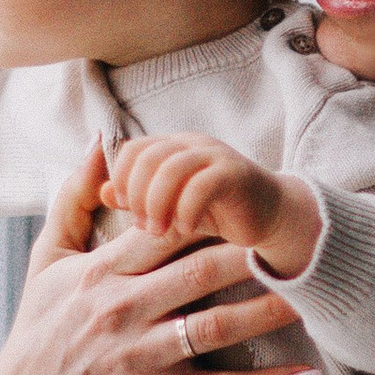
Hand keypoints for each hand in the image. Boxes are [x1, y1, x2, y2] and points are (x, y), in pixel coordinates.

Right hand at [0, 143, 326, 374]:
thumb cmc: (40, 330)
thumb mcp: (46, 261)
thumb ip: (73, 201)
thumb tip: (98, 144)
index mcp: (103, 272)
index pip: (164, 228)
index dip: (208, 210)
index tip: (249, 195)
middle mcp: (123, 310)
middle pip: (201, 271)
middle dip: (252, 253)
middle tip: (299, 237)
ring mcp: (141, 357)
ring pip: (216, 327)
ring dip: (269, 311)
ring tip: (314, 296)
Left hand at [104, 131, 322, 281]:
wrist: (272, 218)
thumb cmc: (217, 213)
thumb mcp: (170, 207)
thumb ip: (137, 198)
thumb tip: (102, 192)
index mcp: (172, 147)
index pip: (132, 150)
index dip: (122, 180)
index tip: (128, 212)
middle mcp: (192, 144)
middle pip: (146, 156)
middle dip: (137, 195)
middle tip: (145, 226)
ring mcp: (215, 155)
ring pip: (171, 168)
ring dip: (158, 204)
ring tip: (161, 230)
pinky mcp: (235, 174)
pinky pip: (201, 186)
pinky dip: (186, 210)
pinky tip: (187, 228)